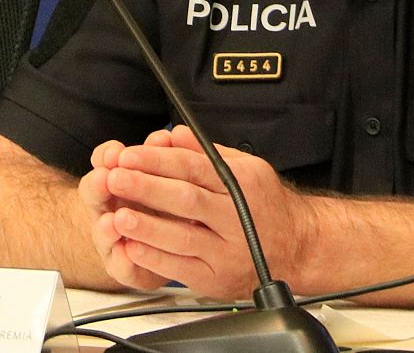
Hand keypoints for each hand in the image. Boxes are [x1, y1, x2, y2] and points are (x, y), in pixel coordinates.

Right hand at [78, 139, 168, 289]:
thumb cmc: (160, 203)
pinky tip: (127, 254)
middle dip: (99, 184)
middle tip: (107, 179)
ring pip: (102, 231)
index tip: (116, 152)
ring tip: (112, 222)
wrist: (157, 241)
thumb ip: (162, 155)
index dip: (107, 156)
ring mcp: (111, 238)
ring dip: (106, 226)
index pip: (104, 161)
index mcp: (117, 180)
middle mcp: (108, 207)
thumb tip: (169, 137)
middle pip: (93, 193)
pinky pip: (120, 266)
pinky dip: (123, 260)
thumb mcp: (160, 173)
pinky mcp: (123, 266)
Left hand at [97, 125, 315, 299]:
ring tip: (119, 216)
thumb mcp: (246, 169)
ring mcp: (228, 251)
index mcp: (241, 184)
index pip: (193, 168)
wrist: (298, 248)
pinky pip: (183, 268)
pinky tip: (134, 247)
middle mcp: (236, 217)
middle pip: (187, 200)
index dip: (158, 162)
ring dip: (148, 226)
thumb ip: (206, 153)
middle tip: (115, 180)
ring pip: (183, 237)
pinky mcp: (218, 278)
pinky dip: (156, 258)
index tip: (129, 156)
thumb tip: (174, 134)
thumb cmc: (265, 205)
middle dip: (147, 189)